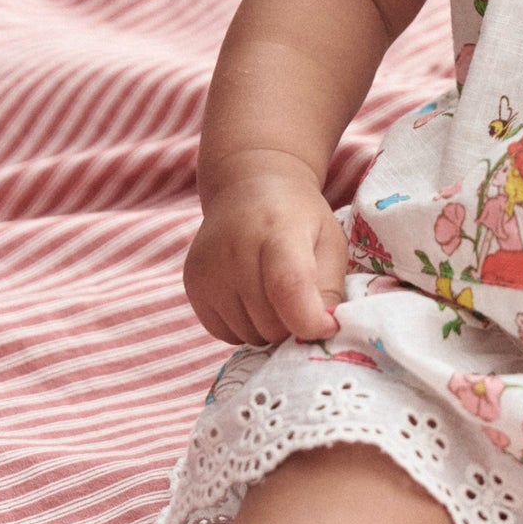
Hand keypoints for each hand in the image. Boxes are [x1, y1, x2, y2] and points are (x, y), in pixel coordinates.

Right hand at [183, 162, 346, 346]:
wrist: (249, 188)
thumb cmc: (300, 220)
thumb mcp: (330, 243)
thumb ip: (330, 288)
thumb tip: (322, 332)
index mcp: (278, 231)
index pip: (288, 288)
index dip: (310, 320)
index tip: (328, 326)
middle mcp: (235, 249)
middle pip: (270, 322)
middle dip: (294, 324)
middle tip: (302, 299)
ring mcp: (208, 268)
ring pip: (249, 335)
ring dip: (270, 328)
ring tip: (276, 294)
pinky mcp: (192, 285)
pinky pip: (225, 334)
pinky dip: (245, 327)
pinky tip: (252, 297)